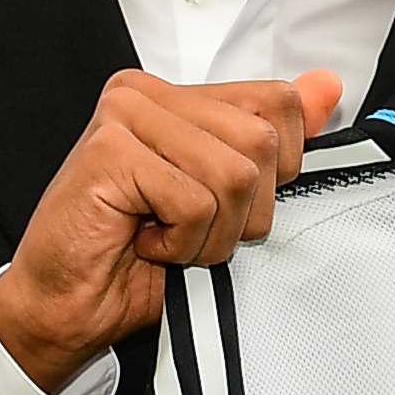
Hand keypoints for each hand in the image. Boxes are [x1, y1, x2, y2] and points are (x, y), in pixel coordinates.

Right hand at [0, 70, 344, 391]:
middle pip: (263, 142)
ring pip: (235, 174)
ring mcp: (125, 115)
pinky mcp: (109, 150)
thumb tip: (328, 86)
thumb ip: (273, 139)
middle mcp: (148, 93)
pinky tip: (144, 244)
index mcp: (179, 96)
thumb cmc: (134, 261)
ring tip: (166, 240)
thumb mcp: (226, 201)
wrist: (66, 308)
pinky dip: (181, 243)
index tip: (226, 204)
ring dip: (211, 234)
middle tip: (190, 232)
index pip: (280, 103)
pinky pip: (195, 202)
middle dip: (243, 212)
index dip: (278, 171)